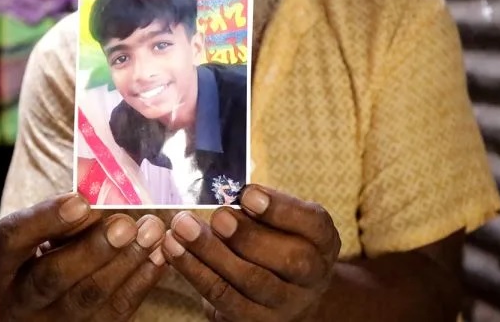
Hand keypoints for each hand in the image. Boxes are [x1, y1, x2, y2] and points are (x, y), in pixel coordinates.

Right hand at [0, 194, 167, 320]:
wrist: (47, 310)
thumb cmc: (51, 255)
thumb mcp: (45, 234)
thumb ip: (67, 215)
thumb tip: (105, 191)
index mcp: (5, 264)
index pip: (13, 237)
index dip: (46, 218)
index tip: (81, 200)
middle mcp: (22, 298)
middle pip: (52, 276)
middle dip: (93, 249)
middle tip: (126, 224)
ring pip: (88, 297)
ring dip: (125, 262)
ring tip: (151, 232)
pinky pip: (115, 311)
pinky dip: (141, 282)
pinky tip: (158, 256)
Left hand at [162, 185, 341, 321]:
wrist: (286, 292)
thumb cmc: (278, 241)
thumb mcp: (283, 220)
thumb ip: (262, 208)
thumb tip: (231, 195)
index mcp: (324, 242)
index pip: (314, 224)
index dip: (282, 210)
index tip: (248, 194)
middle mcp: (312, 277)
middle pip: (289, 260)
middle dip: (248, 236)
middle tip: (217, 215)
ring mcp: (286, 304)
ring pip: (251, 281)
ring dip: (211, 253)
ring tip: (183, 229)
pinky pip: (224, 299)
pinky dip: (196, 272)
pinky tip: (175, 251)